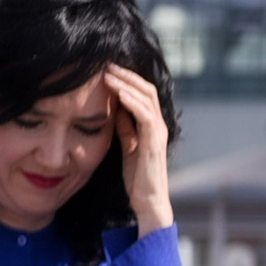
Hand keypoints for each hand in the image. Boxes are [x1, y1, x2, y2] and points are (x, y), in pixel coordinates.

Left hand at [103, 65, 173, 232]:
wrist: (148, 201)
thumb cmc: (138, 177)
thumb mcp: (128, 146)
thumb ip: (126, 128)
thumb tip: (116, 109)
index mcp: (152, 125)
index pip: (143, 93)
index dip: (127, 79)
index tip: (106, 69)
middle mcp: (159, 125)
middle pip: (146, 89)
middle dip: (126, 75)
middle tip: (106, 64)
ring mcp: (158, 133)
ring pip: (147, 99)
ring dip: (126, 84)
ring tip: (108, 75)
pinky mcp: (154, 143)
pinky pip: (145, 116)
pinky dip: (132, 102)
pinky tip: (119, 94)